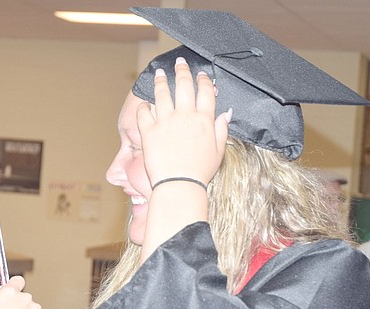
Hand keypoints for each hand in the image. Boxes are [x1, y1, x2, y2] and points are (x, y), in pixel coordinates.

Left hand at [136, 57, 230, 186]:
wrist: (179, 185)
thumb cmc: (200, 172)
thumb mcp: (218, 150)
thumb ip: (221, 129)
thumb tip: (225, 113)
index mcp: (204, 119)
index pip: (204, 91)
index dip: (202, 80)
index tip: (200, 74)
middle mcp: (184, 116)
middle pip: (183, 85)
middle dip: (182, 71)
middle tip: (180, 63)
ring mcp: (165, 122)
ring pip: (162, 93)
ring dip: (160, 81)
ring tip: (159, 74)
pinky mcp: (148, 131)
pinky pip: (144, 112)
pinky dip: (144, 105)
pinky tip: (145, 102)